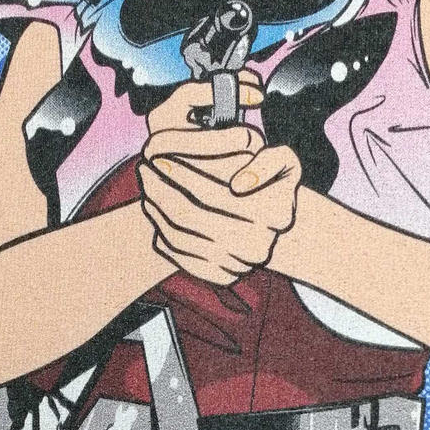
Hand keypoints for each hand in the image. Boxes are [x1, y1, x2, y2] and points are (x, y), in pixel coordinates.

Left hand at [139, 74, 301, 285]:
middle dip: (160, 188)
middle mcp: (255, 245)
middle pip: (189, 213)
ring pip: (180, 235)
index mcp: (271, 214)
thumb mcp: (286, 162)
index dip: (179, 171)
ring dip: (155, 207)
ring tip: (146, 184)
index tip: (157, 153)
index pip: (211, 190)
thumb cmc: (274, 186)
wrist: (277, 229)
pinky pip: (180, 254)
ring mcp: (237, 265)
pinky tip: (153, 208)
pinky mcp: (220, 277)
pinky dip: (160, 230)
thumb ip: (269, 161)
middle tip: (144, 167)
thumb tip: (240, 185)